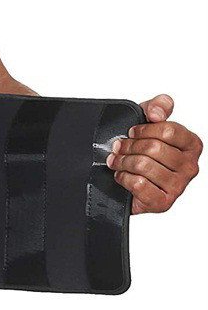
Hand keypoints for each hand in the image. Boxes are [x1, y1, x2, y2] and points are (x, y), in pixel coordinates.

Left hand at [106, 94, 201, 213]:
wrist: (127, 180)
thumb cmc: (140, 150)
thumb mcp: (147, 121)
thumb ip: (157, 106)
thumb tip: (156, 113)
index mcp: (191, 145)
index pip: (169, 130)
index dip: (143, 129)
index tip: (132, 132)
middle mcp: (189, 166)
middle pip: (154, 148)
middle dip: (129, 146)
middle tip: (118, 147)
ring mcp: (178, 187)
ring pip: (144, 165)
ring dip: (122, 161)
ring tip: (117, 161)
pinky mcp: (162, 203)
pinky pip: (138, 184)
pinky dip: (123, 178)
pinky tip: (122, 176)